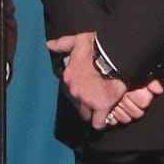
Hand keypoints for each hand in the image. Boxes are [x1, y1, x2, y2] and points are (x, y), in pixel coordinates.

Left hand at [47, 31, 163, 129]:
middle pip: (77, 104)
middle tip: (96, 100)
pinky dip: (102, 122)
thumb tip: (49, 45)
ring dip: (93, 113)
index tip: (89, 89)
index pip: (72, 89)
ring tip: (102, 110)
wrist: (114, 54)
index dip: (81, 90)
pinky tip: (107, 118)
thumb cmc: (97, 46)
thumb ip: (62, 43)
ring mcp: (87, 100)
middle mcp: (75, 90)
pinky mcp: (101, 107)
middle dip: (85, 104)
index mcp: (70, 76)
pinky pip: (98, 123)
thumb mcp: (77, 40)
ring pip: (86, 114)